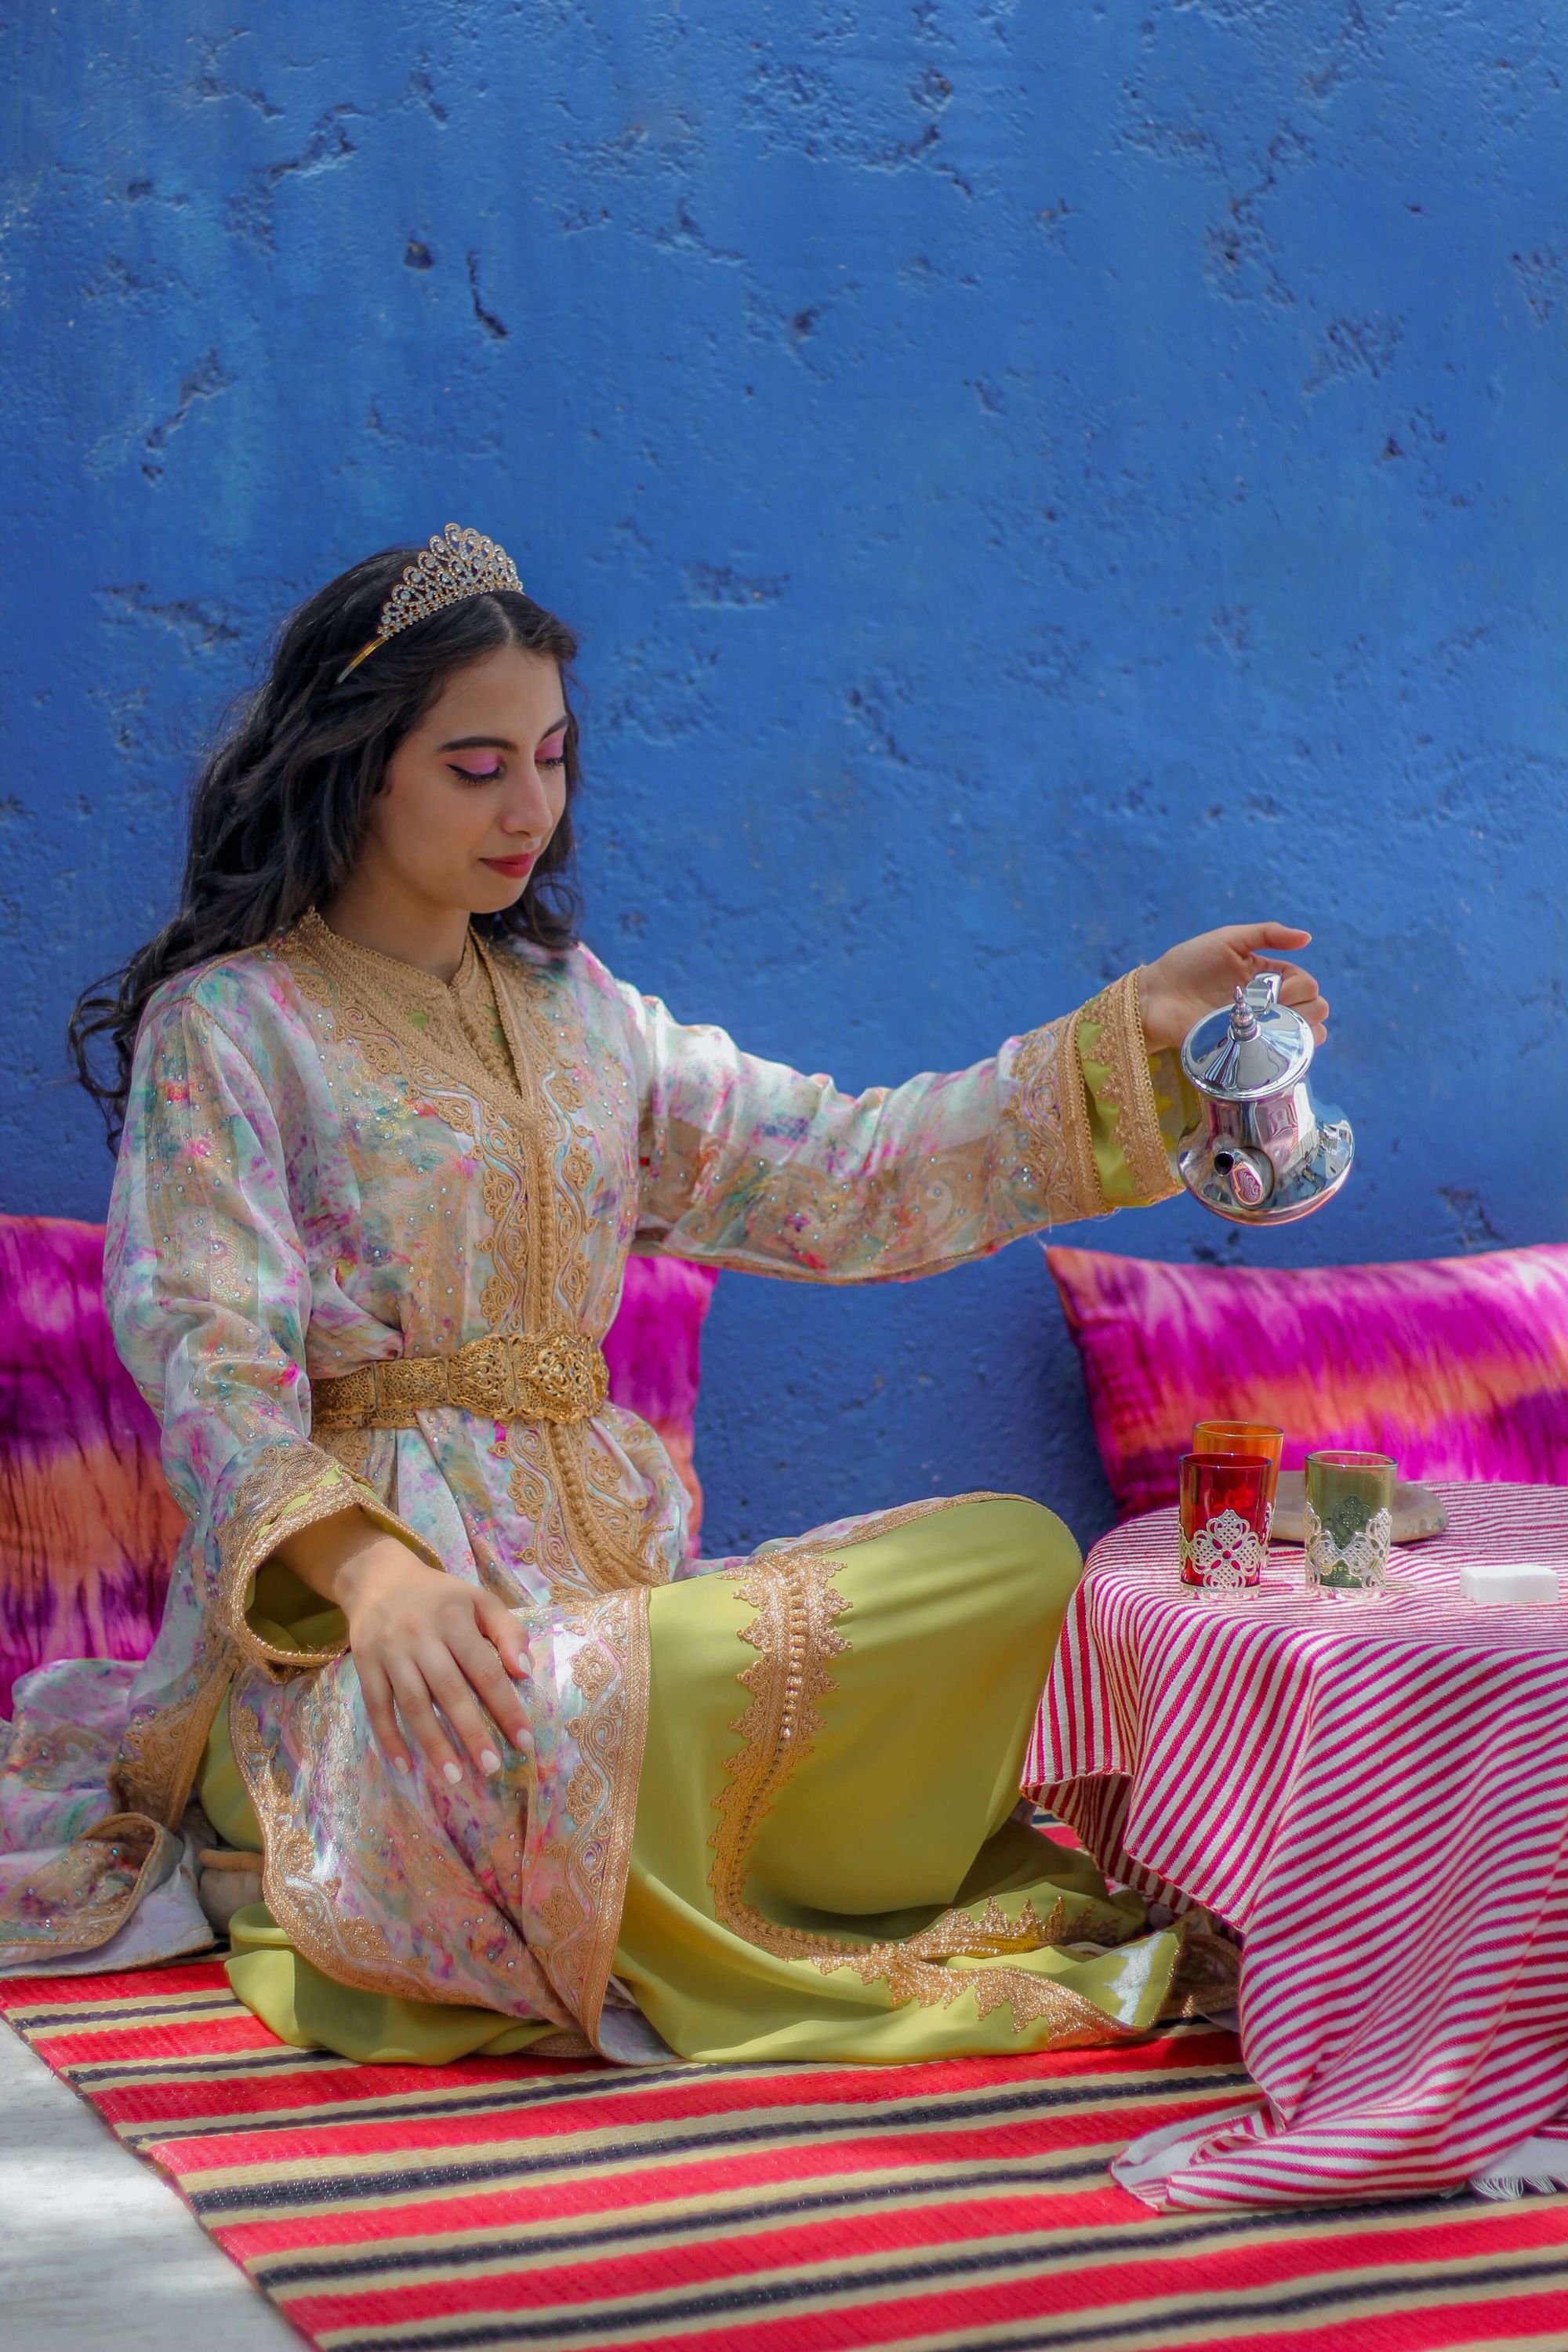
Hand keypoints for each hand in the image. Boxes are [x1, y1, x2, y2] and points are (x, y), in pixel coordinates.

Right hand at [336, 1538, 529, 1781]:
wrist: (378, 1578)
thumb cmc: (440, 1597)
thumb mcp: (479, 1600)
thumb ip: (508, 1631)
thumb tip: (524, 1671)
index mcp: (454, 1618)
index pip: (485, 1669)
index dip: (505, 1706)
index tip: (524, 1741)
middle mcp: (420, 1635)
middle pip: (449, 1691)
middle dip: (472, 1732)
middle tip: (491, 1767)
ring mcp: (389, 1652)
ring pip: (413, 1704)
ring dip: (433, 1743)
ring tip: (454, 1776)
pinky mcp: (365, 1665)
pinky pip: (376, 1707)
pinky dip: (389, 1737)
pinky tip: (405, 1765)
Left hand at [1137, 922, 1329, 1055]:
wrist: (1153, 998)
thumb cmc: (1187, 964)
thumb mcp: (1227, 939)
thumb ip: (1266, 934)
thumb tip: (1307, 938)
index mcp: (1268, 978)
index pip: (1307, 984)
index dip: (1300, 988)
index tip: (1274, 991)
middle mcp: (1268, 1005)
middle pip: (1314, 1011)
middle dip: (1306, 1010)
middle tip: (1273, 1009)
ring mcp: (1257, 1030)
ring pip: (1304, 1038)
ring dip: (1301, 1033)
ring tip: (1275, 1028)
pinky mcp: (1244, 1051)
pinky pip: (1278, 1060)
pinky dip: (1287, 1056)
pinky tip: (1271, 1047)